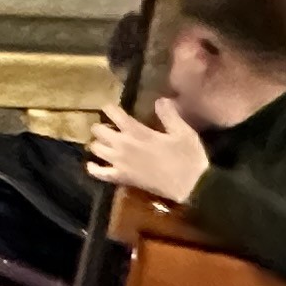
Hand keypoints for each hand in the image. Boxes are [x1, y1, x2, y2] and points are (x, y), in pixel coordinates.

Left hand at [90, 96, 211, 208]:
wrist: (191, 186)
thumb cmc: (188, 157)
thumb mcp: (183, 132)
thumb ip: (169, 115)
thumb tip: (160, 99)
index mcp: (137, 131)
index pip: (113, 113)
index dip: (109, 108)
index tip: (110, 108)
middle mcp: (123, 144)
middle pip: (98, 130)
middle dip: (101, 126)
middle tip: (109, 127)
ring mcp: (120, 162)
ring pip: (96, 148)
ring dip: (97, 144)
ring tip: (104, 143)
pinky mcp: (121, 178)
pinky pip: (99, 173)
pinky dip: (93, 168)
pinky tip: (94, 164)